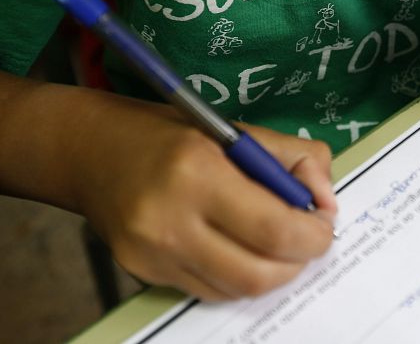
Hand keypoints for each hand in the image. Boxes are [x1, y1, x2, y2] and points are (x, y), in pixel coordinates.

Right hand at [73, 102, 335, 300]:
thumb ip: (295, 158)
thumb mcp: (235, 129)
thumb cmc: (172, 134)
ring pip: (236, 290)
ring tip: (275, 242)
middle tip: (306, 240)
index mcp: (197, 173)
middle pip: (258, 274)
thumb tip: (327, 202)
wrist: (92, 151)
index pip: (273, 228)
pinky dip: (238, 276)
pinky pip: (210, 291)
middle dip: (298, 262)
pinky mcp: (143, 274)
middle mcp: (170, 221)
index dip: (312, 236)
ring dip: (271, 272)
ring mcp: (152, 255)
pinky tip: (239, 248)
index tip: (323, 225)